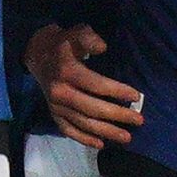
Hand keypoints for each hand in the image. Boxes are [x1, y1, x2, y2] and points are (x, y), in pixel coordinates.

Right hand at [25, 22, 144, 148]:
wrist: (38, 54)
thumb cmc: (64, 43)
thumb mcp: (76, 33)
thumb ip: (89, 38)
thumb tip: (102, 47)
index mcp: (66, 71)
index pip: (96, 84)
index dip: (117, 91)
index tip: (136, 96)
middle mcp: (59, 91)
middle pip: (92, 108)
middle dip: (118, 116)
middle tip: (139, 120)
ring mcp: (55, 106)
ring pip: (83, 123)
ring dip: (106, 132)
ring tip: (126, 137)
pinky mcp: (53, 114)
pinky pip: (69, 130)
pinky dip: (84, 139)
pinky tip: (101, 144)